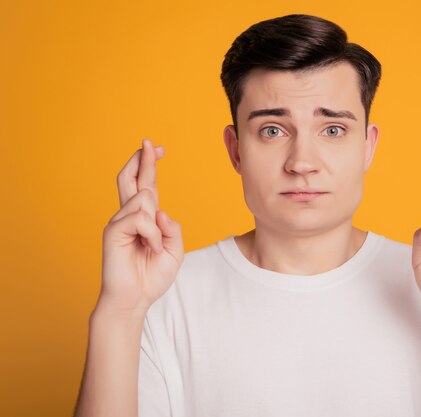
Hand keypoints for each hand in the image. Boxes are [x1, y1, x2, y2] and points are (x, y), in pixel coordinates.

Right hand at [98, 139, 184, 314]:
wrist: (134, 299)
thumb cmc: (152, 276)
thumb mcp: (174, 250)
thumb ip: (172, 228)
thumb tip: (160, 211)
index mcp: (144, 219)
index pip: (146, 185)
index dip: (149, 165)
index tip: (156, 149)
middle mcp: (129, 216)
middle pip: (131, 178)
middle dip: (142, 159)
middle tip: (149, 142)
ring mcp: (119, 222)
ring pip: (144, 200)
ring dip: (157, 225)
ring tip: (153, 246)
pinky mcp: (113, 231)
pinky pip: (140, 218)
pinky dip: (151, 233)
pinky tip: (148, 247)